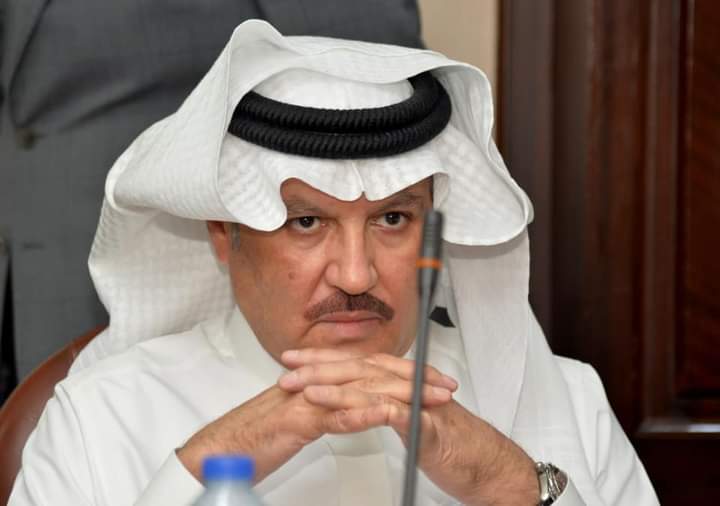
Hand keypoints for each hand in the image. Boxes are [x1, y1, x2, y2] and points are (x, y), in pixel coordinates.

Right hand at [176, 350, 455, 483]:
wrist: (220, 449)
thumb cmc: (260, 437)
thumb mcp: (303, 418)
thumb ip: (329, 406)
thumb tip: (355, 404)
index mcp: (320, 379)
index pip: (370, 369)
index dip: (406, 372)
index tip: (436, 380)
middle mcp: (316, 381)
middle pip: (372, 373)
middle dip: (414, 378)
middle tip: (447, 386)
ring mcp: (305, 398)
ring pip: (358, 389)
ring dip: (398, 394)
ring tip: (429, 399)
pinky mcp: (294, 420)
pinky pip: (330, 416)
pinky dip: (358, 414)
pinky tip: (385, 416)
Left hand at [280, 349, 538, 505]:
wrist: (486, 463)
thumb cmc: (450, 443)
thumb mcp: (408, 418)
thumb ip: (384, 403)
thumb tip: (356, 397)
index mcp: (399, 381)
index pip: (355, 363)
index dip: (323, 358)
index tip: (294, 359)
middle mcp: (406, 384)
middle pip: (357, 367)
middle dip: (319, 366)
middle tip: (287, 367)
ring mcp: (416, 400)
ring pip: (369, 385)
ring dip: (333, 386)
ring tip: (302, 387)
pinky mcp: (425, 423)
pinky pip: (390, 412)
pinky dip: (362, 409)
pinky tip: (339, 412)